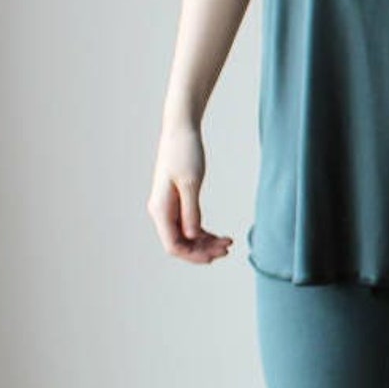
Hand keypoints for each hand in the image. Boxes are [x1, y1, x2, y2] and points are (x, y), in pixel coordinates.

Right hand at [147, 122, 233, 264]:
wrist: (181, 131)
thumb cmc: (185, 153)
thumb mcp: (191, 183)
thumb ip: (191, 211)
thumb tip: (191, 237)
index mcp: (160, 210)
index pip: (173, 245)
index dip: (194, 255)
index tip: (216, 255)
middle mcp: (161, 212)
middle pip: (180, 244)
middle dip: (203, 250)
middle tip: (227, 248)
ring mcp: (168, 207)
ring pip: (185, 236)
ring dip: (205, 243)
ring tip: (227, 243)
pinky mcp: (176, 201)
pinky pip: (188, 225)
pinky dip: (202, 232)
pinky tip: (217, 235)